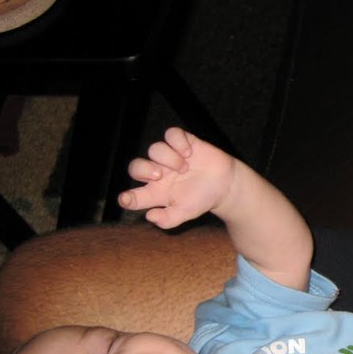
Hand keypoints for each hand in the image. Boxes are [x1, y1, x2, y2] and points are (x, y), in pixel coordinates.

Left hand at [118, 128, 237, 229]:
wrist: (226, 185)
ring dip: (168, 158)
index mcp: (156, 192)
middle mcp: (159, 173)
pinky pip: (171, 134)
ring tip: (185, 167)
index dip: (126, 198)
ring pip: (154, 149)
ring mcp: (170, 156)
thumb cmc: (203, 199)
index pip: (134, 196)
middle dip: (142, 169)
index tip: (126, 199)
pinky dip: (177, 142)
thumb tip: (149, 216)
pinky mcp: (183, 143)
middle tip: (159, 175)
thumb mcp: (186, 213)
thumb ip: (168, 219)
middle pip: (136, 166)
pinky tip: (189, 153)